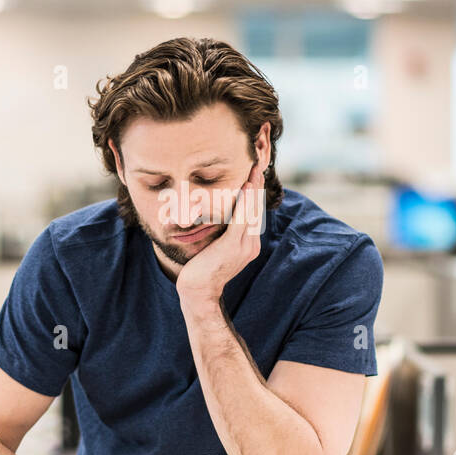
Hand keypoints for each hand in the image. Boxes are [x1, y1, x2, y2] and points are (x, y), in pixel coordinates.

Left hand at [175, 157, 265, 308]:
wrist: (198, 291)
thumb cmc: (201, 269)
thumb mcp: (216, 247)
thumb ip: (223, 234)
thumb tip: (219, 217)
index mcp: (248, 244)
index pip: (254, 214)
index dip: (255, 193)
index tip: (254, 174)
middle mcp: (251, 244)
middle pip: (256, 209)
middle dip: (257, 186)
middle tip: (258, 163)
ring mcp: (244, 246)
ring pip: (251, 211)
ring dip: (253, 188)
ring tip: (254, 169)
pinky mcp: (233, 245)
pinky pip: (241, 218)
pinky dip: (244, 201)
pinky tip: (245, 186)